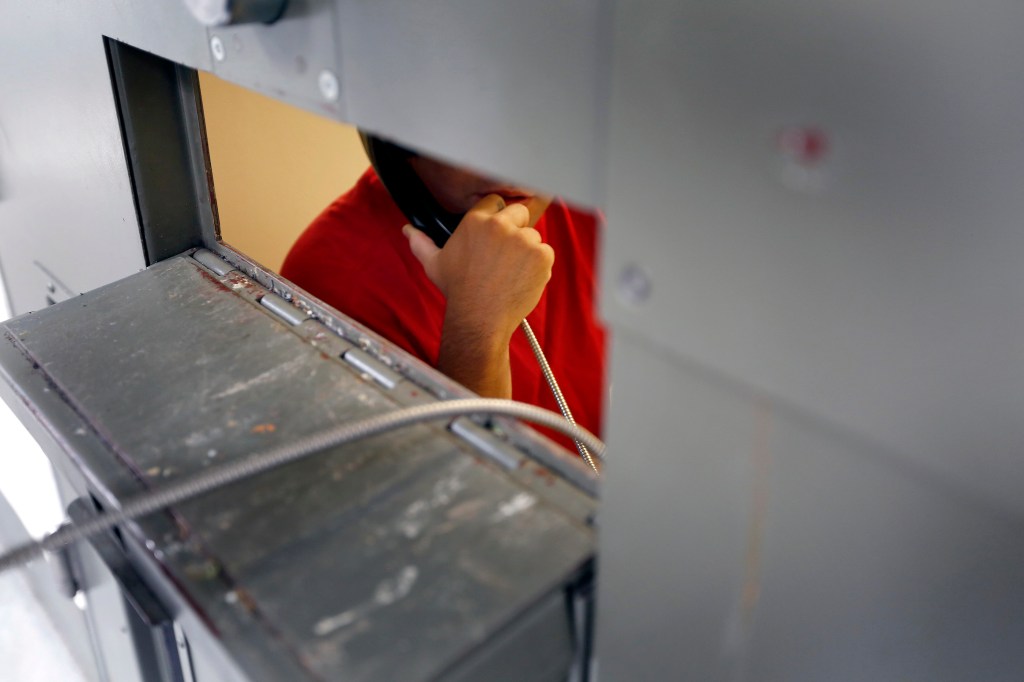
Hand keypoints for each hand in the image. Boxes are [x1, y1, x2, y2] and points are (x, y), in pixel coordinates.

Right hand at [403, 194, 553, 396]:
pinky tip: (522, 280)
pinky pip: (546, 253)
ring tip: (511, 273)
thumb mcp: (435, 264)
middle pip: (518, 213)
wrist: (479, 319)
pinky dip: (539, 266)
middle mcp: (500, 226)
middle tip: (505, 256)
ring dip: (527, 251)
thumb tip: (407, 230)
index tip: (494, 237)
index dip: (496, 218)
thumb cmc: (458, 291)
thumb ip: (421, 243)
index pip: (495, 202)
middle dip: (515, 229)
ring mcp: (523, 240)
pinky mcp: (541, 255)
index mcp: (476, 221)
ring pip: (533, 236)